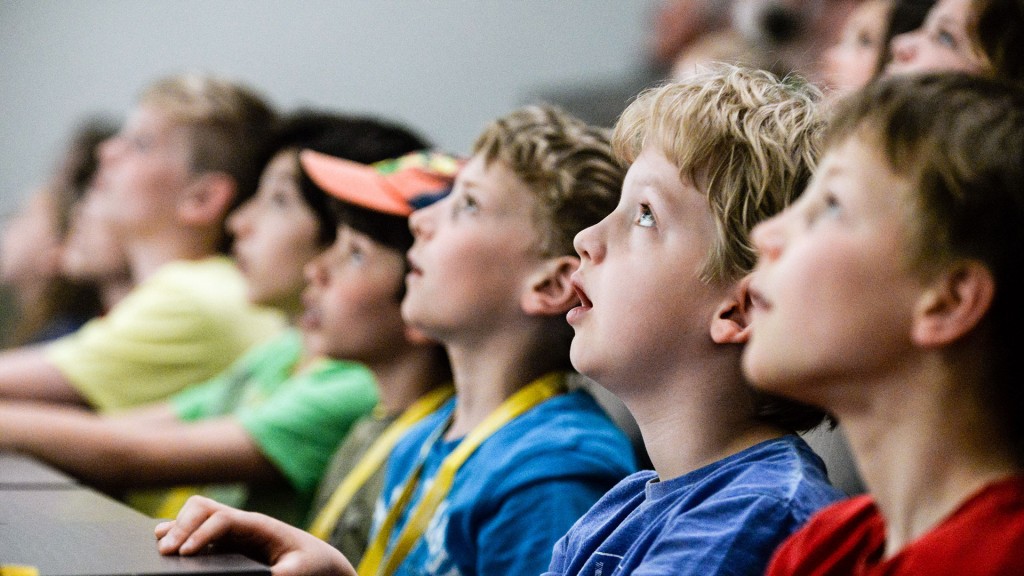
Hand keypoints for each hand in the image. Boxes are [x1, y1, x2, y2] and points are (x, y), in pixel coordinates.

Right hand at [155, 496, 354, 575]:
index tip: (186, 553)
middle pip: (202, 508)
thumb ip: (281, 575)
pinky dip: (181, 535)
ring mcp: (232, 531)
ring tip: (161, 548)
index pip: (222, 519)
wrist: (319, 561)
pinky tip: (168, 548)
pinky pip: (198, 533)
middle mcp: (242, 523)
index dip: (201, 533)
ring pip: (196, 515)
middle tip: (166, 551)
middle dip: (181, 526)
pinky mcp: (226, 543)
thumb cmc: (311, 564)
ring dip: (177, 527)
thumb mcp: (299, 571)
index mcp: (259, 526)